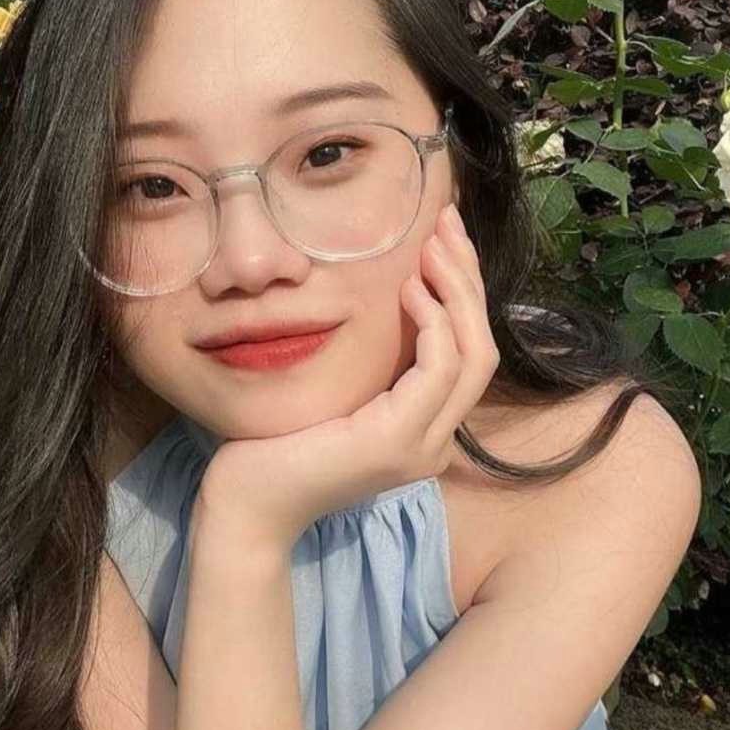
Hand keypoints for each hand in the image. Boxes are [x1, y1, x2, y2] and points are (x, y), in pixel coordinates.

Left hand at [191, 201, 500, 559]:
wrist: (246, 505)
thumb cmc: (276, 445)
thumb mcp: (336, 393)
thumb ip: (370, 364)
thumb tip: (382, 300)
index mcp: (423, 430)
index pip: (467, 354)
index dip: (462, 293)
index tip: (441, 240)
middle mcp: (435, 442)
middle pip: (482, 349)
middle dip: (468, 279)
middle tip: (446, 224)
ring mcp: (422, 447)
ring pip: (474, 355)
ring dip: (457, 291)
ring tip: (431, 245)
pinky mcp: (396, 442)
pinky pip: (438, 369)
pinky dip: (432, 322)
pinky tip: (408, 289)